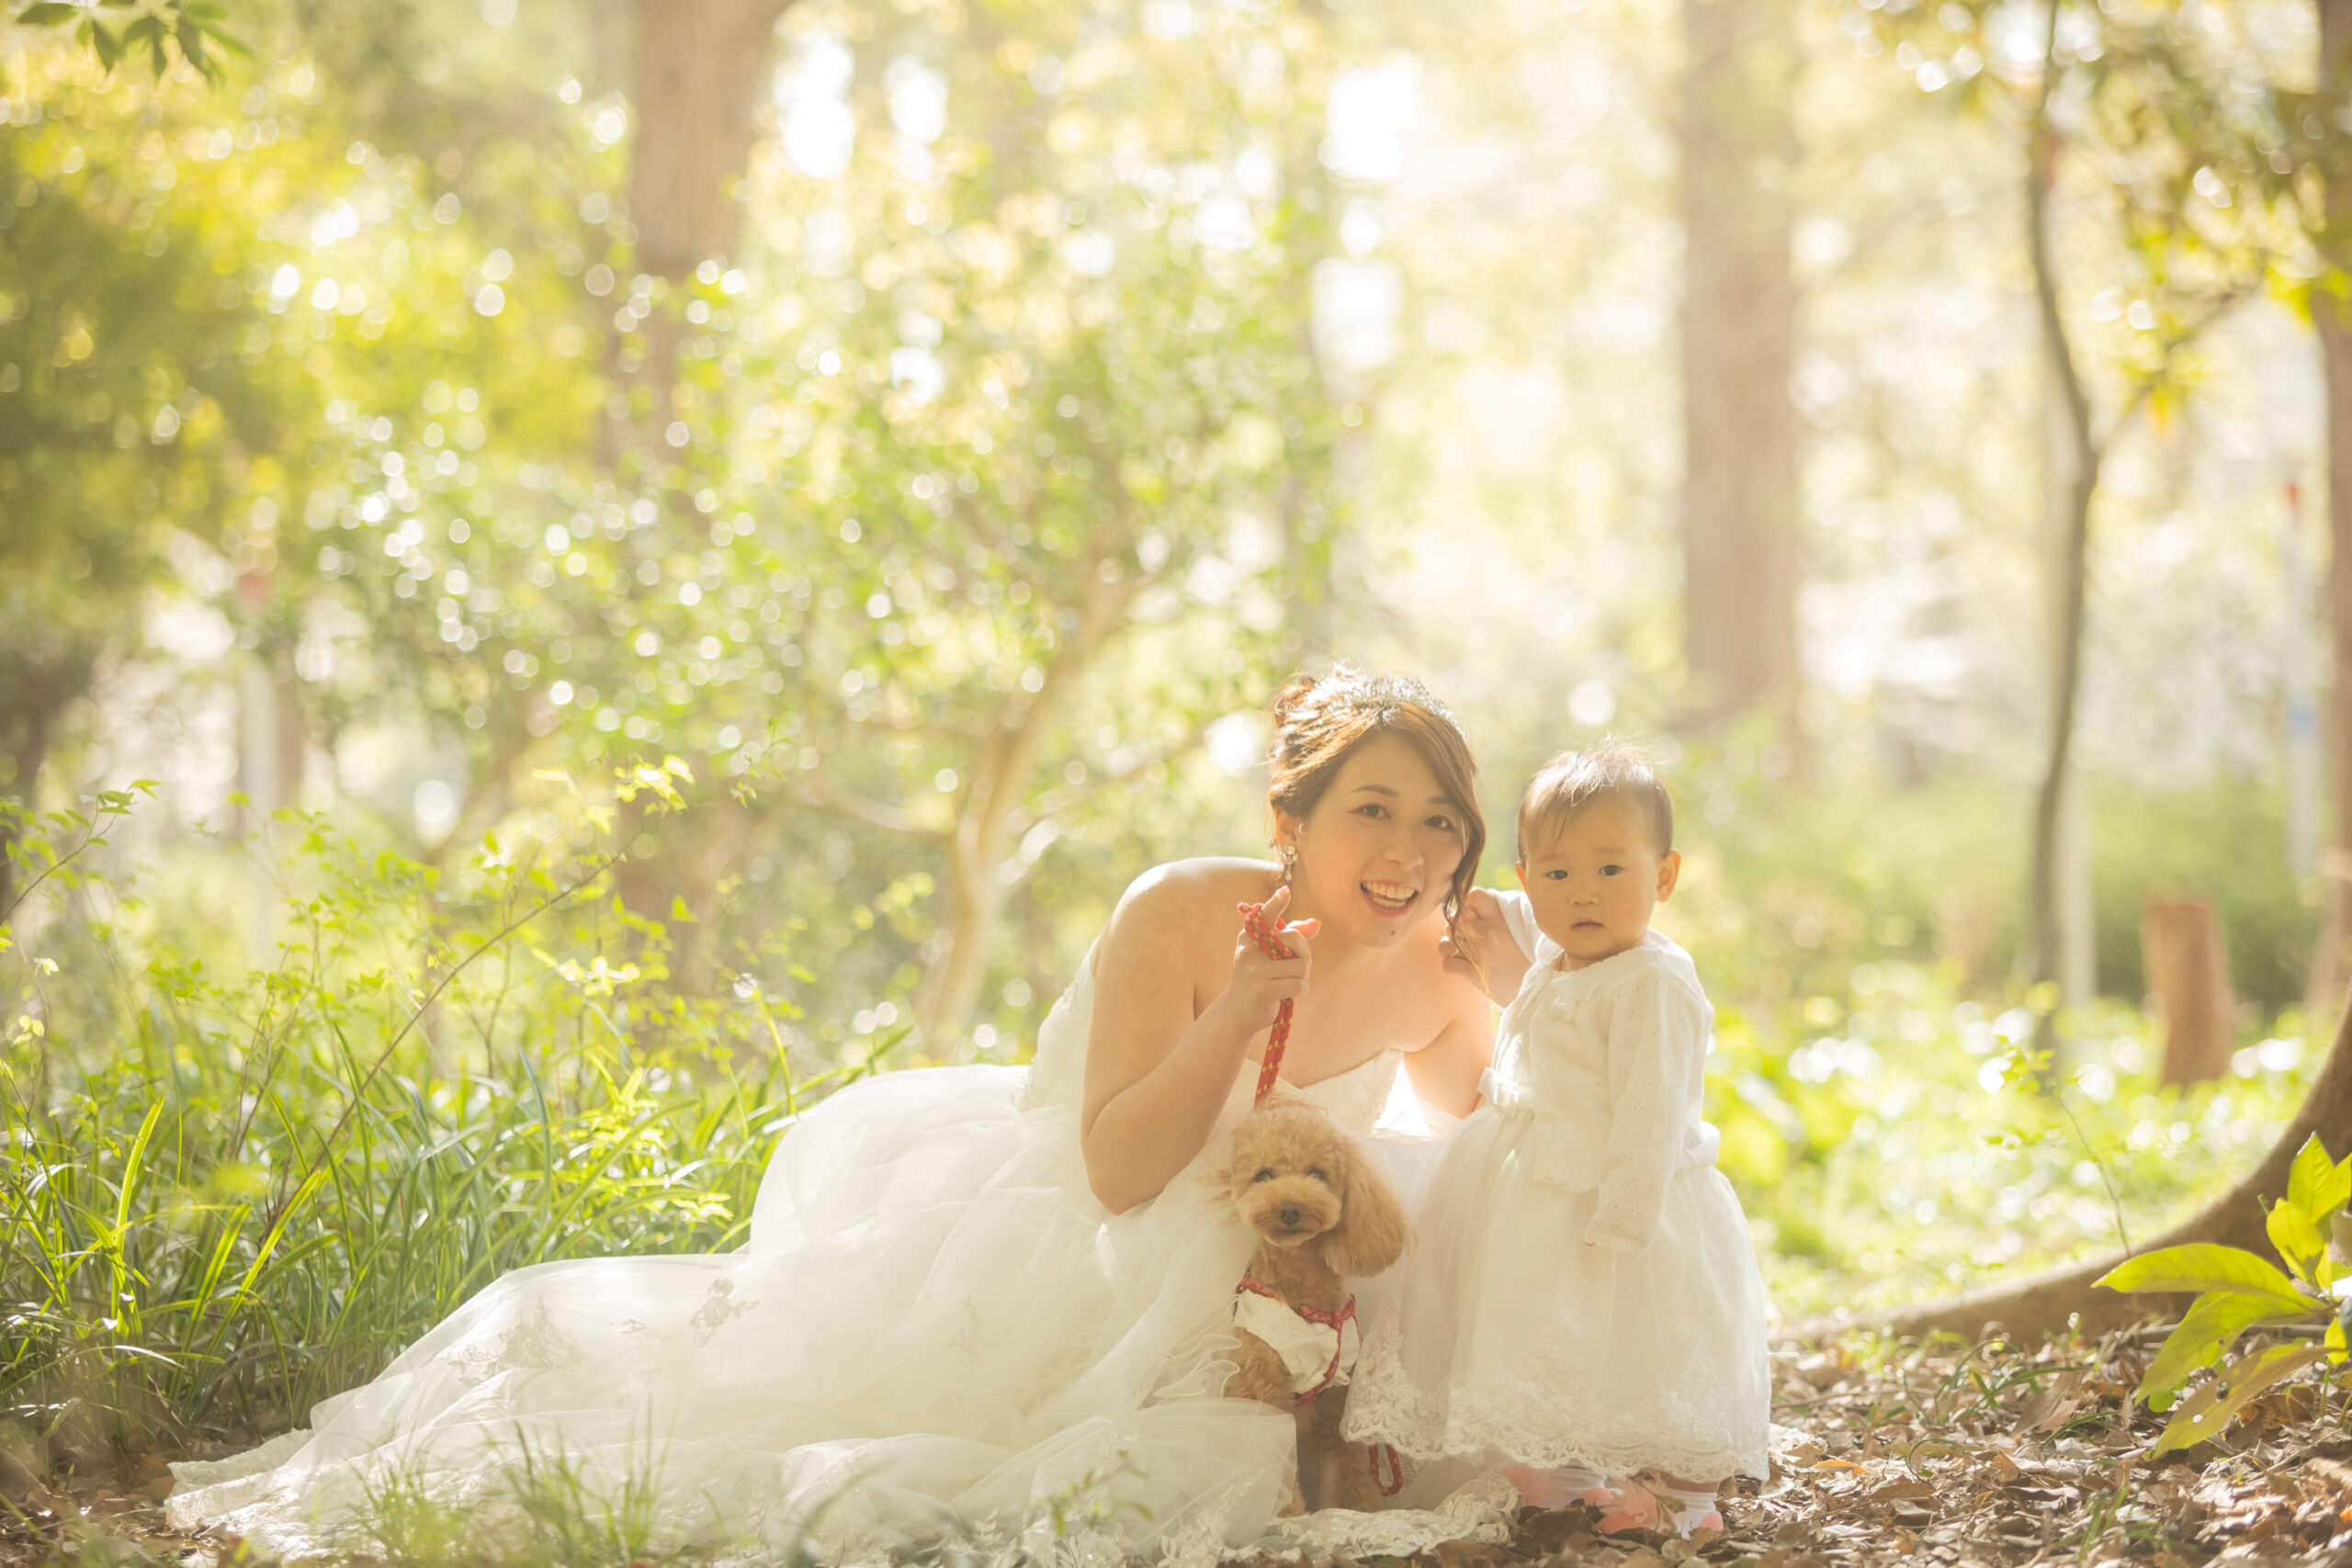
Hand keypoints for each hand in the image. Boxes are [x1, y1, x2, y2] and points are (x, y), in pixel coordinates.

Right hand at [1220, 884, 1318, 1035]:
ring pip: (1301, 966)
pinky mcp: (1263, 989)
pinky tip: (1291, 995)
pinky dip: (1302, 990)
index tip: (1286, 891)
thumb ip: (1292, 938)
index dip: (1277, 903)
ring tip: (1291, 984)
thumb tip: (1316, 923)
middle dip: (1305, 955)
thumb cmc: (1260, 979)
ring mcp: (1254, 970)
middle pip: (1295, 940)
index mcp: (1249, 937)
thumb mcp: (1271, 956)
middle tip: (1299, 967)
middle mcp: (1249, 949)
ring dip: (1304, 978)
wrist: (1237, 1012)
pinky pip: (1299, 984)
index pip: (1266, 915)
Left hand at [1442, 887, 1530, 1004]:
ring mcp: (1479, 953)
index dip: (1468, 906)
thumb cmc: (1529, 960)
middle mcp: (1488, 932)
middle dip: (1456, 929)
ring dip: (1450, 948)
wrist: (1539, 987)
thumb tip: (1472, 910)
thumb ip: (1497, 917)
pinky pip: (1447, 964)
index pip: (1474, 896)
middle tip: (1466, 940)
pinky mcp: (1474, 974)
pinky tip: (1464, 968)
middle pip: (1454, 919)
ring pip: (1445, 943)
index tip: (1471, 917)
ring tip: (1461, 954)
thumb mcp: (1519, 930)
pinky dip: (1452, 966)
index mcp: (1501, 919)